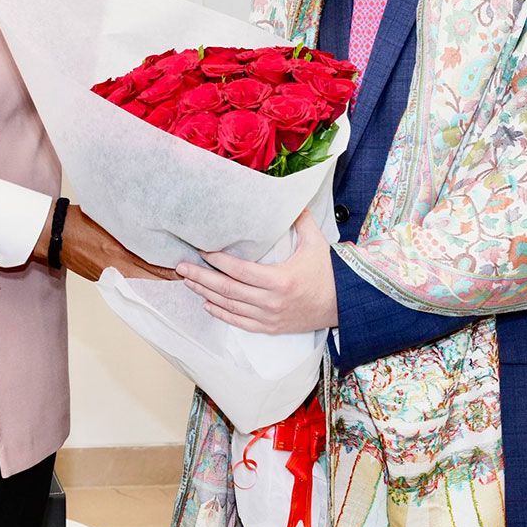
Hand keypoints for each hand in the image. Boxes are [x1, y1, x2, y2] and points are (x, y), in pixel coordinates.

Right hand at [31, 203, 178, 282]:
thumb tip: (157, 233)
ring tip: (175, 279)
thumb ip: (133, 230)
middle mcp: (116, 271)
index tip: (189, 268)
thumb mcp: (111, 221)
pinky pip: (128, 284)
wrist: (53, 234)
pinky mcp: (103, 279)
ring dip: (157, 283)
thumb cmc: (80, 221)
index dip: (173, 271)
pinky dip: (142, 283)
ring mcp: (109, 278)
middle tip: (188, 276)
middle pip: (151, 282)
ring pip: (141, 285)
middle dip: (169, 280)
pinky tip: (153, 279)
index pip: (154, 269)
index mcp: (119, 256)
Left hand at [177, 208, 338, 333]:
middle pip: (227, 289)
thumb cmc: (331, 272)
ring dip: (206, 293)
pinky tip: (207, 304)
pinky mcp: (271, 328)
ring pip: (230, 307)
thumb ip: (300, 219)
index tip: (201, 250)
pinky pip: (240, 323)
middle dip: (201, 277)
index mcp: (280, 280)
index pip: (239, 270)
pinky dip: (222, 313)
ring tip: (188, 281)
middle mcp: (271, 302)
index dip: (217, 260)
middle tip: (180, 266)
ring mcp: (270, 318)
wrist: (346, 305)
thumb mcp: (316, 242)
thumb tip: (288, 198)